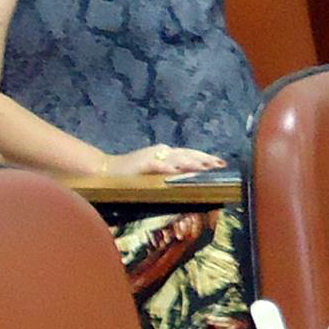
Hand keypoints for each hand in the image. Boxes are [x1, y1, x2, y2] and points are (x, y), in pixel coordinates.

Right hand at [102, 144, 221, 180]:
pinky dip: (166, 168)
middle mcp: (161, 151)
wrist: (107, 170)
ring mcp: (151, 156)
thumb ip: (171, 172)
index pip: (190, 154)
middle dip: (204, 159)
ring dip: (190, 162)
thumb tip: (190, 177)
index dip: (206, 157)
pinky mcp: (141, 163)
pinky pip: (156, 165)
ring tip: (204, 167)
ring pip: (175, 158)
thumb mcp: (155, 172)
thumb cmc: (132, 174)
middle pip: (187, 153)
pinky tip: (175, 171)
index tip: (221, 163)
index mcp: (166, 153)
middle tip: (220, 164)